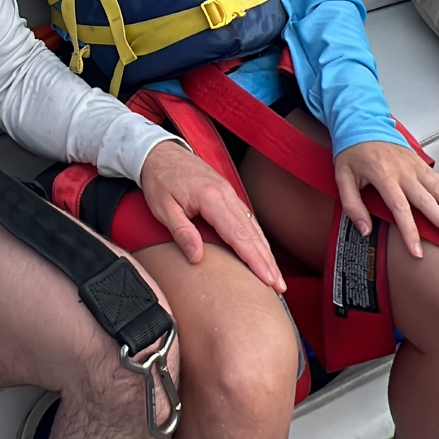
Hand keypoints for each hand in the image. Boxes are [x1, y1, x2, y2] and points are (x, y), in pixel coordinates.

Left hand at [140, 139, 284, 288]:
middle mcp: (226, 195)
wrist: (161, 153)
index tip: (266, 278)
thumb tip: (197, 257)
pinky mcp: (229, 196)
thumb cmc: (160, 180)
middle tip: (279, 286)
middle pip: (252, 233)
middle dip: (267, 261)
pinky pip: (249, 220)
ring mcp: (230, 194)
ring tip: (275, 276)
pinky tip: (263, 254)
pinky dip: (258, 239)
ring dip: (266, 252)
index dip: (253, 259)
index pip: (237, 234)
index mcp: (211, 197)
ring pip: (254, 227)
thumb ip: (181, 232)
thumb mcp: (162, 208)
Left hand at [334, 140, 438, 258]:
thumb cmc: (353, 153)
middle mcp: (405, 172)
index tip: (418, 252)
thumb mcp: (342, 178)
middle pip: (430, 202)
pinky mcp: (424, 166)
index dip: (410, 231)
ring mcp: (417, 168)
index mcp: (384, 176)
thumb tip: (364, 230)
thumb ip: (352, 205)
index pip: (400, 208)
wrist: (363, 125)